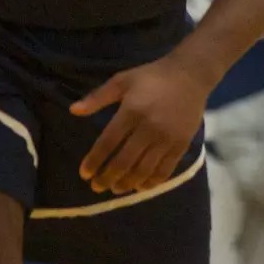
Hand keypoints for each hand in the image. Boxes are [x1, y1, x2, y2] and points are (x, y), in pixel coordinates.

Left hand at [72, 56, 213, 195]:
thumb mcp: (122, 80)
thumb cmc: (152, 76)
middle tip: (96, 187)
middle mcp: (149, 128)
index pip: (108, 143)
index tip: (84, 173)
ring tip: (115, 189)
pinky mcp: (181, 145)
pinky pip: (165, 170)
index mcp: (132, 111)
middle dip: (107, 178)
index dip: (94, 160)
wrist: (191, 75)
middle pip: (124, 161)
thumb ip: (97, 97)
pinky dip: (151, 182)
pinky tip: (140, 186)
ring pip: (143, 170)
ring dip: (127, 184)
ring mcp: (167, 139)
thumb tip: (73, 110)